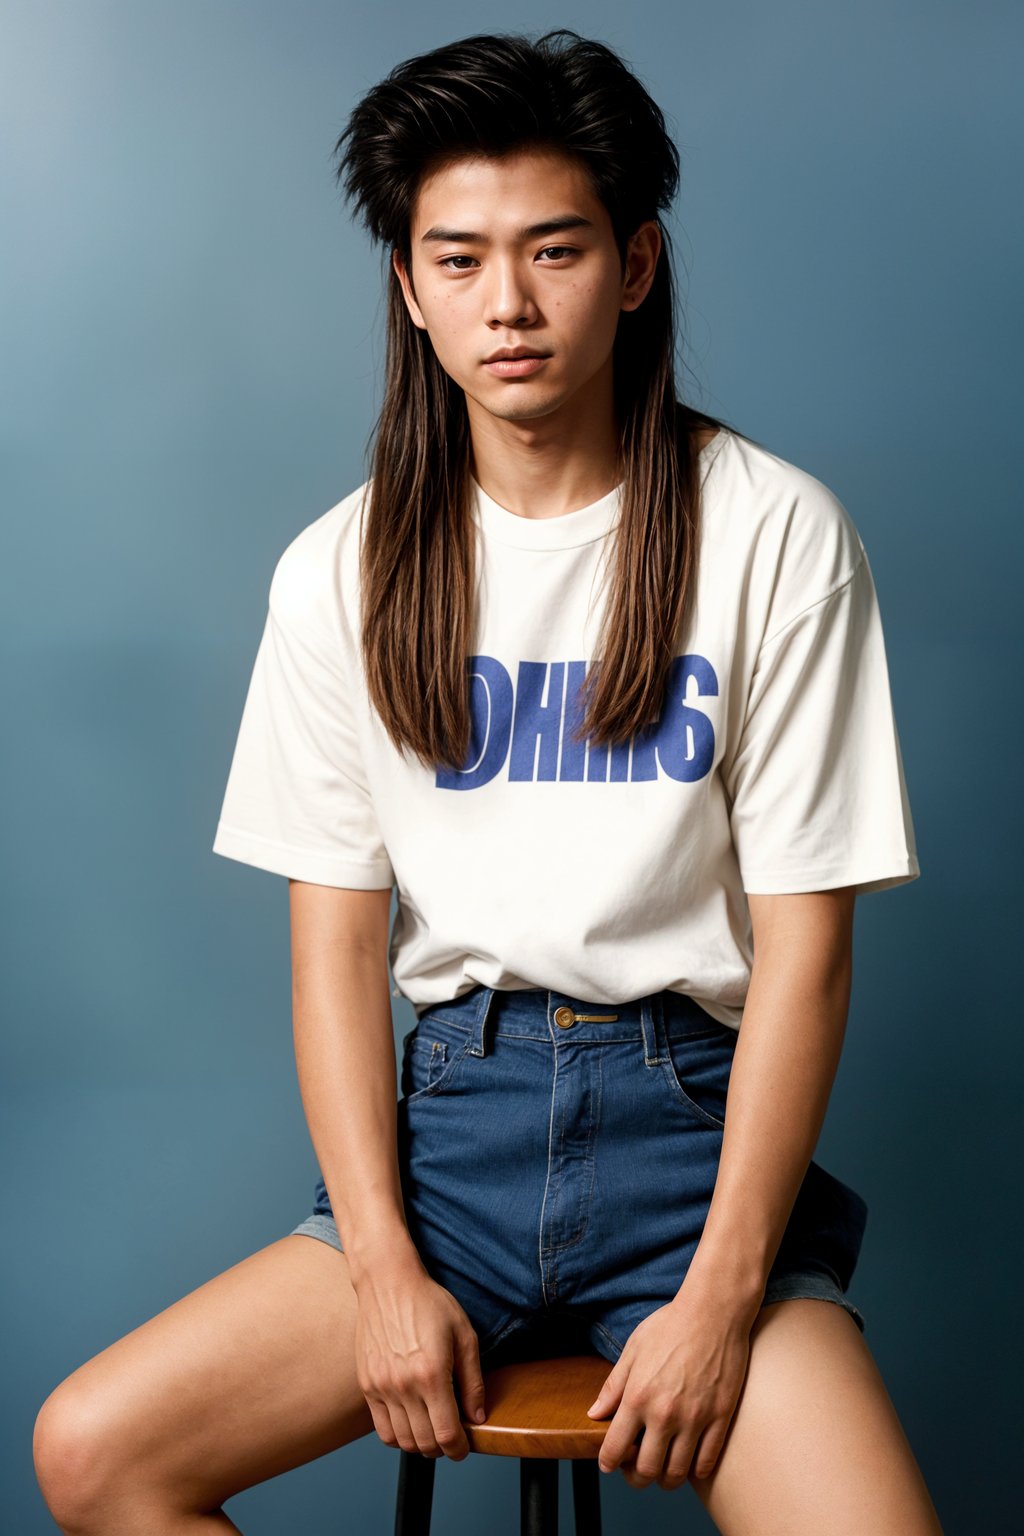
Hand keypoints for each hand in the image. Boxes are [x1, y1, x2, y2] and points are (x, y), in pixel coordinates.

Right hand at [354, 1256, 485, 1459]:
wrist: (388, 1282)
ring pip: (402, 1441)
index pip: (447, 1434)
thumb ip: (473, 1380)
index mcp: (432, 1374)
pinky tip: (410, 1423)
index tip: (465, 1447)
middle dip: (443, 1449)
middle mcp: (404, 1385)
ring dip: (421, 1445)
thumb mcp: (464, 1334)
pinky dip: (398, 1437)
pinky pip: (382, 1429)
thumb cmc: (428, 1303)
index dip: (460, 1449)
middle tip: (451, 1437)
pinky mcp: (367, 1385)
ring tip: (432, 1430)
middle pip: (425, 1443)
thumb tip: (477, 1417)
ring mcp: (382, 1387)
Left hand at [586, 1289, 751, 1488]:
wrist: (714, 1311)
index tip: (609, 1464)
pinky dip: (695, 1471)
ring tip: (663, 1470)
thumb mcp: (633, 1349)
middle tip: (636, 1471)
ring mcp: (695, 1419)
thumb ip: (613, 1385)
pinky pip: (706, 1463)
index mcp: (638, 1396)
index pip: (614, 1448)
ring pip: (677, 1473)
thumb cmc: (671, 1325)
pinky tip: (689, 1462)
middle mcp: (664, 1414)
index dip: (608, 1462)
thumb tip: (595, 1412)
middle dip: (636, 1478)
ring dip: (666, 1479)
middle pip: (646, 1470)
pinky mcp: (720, 1418)